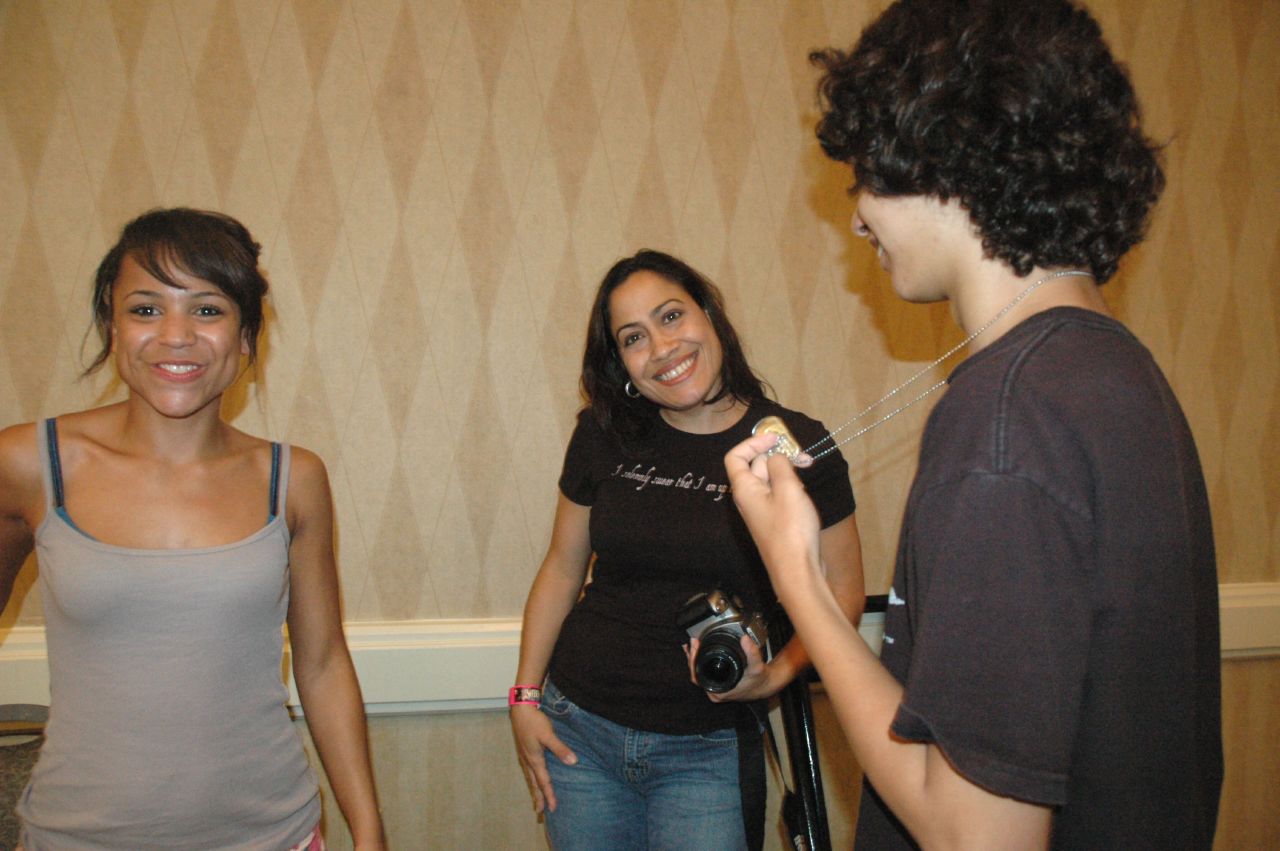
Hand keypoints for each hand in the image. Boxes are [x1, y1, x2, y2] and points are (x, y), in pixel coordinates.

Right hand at [510, 704, 576, 813]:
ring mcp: (524, 756)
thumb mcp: (548, 734)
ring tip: (536, 800)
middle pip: (534, 784)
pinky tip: (533, 778)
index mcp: (535, 760)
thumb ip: (560, 749)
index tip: (553, 809)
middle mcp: (528, 761)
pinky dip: (531, 780)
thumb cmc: (534, 721)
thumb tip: (573, 762)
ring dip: (533, 790)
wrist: (520, 710)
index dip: (549, 795)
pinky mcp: (523, 751)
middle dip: (538, 798)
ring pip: (529, 778)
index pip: (544, 782)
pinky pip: (528, 771)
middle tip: (540, 813)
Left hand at [685, 635, 776, 702]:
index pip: (698, 677)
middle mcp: (715, 693)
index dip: (693, 661)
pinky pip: (704, 673)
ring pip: (699, 674)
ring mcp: (716, 689)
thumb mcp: (757, 666)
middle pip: (695, 674)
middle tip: (693, 642)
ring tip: (692, 645)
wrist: (765, 685)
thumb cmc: (760, 679)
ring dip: (694, 659)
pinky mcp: (719, 684)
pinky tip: (698, 652)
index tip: (695, 647)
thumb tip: (745, 639)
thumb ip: (752, 653)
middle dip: (692, 657)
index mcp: (719, 692)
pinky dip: (700, 662)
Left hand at [724, 433, 823, 596]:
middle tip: (803, 455)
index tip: (774, 438)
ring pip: (771, 480)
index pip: (735, 456)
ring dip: (788, 471)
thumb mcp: (788, 489)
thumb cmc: (791, 531)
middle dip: (778, 456)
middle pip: (757, 466)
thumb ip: (780, 465)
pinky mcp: (775, 521)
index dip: (752, 443)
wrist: (798, 571)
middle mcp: (748, 499)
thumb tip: (775, 457)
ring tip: (808, 470)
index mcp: (744, 489)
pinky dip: (791, 487)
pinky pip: (779, 495)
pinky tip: (806, 491)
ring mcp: (762, 511)